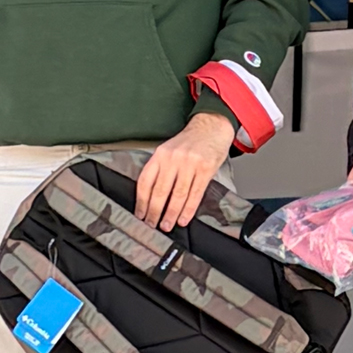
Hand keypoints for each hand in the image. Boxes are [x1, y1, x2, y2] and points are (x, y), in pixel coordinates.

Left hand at [136, 112, 235, 230]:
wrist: (212, 126)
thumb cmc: (189, 142)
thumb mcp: (169, 150)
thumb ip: (160, 169)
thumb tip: (150, 198)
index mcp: (160, 154)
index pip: (146, 181)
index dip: (141, 201)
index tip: (139, 215)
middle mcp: (173, 158)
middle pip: (160, 190)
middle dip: (154, 212)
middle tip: (151, 226)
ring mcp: (190, 164)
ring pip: (178, 195)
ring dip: (171, 214)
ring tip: (166, 226)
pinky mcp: (206, 169)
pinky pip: (195, 194)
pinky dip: (188, 209)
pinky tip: (183, 219)